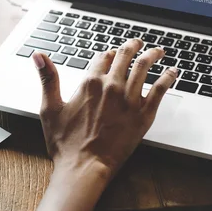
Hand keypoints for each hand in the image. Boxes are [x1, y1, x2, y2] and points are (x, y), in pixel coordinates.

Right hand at [33, 39, 177, 210]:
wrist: (84, 167)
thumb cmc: (65, 143)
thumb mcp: (50, 107)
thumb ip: (48, 78)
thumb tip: (38, 55)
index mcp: (89, 83)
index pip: (102, 57)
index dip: (107, 53)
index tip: (111, 53)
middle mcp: (111, 86)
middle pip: (125, 56)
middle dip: (132, 46)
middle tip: (137, 43)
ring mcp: (129, 99)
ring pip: (144, 67)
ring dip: (152, 55)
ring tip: (158, 51)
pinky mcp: (143, 114)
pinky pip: (160, 89)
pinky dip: (168, 77)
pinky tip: (173, 72)